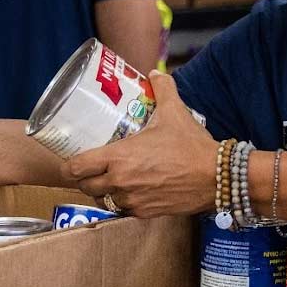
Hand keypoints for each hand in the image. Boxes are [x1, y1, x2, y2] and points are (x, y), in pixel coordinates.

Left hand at [61, 71, 216, 217]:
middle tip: (93, 168)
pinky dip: (124, 203)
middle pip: (85, 187)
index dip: (71, 165)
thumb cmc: (191, 146)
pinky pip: (124, 210)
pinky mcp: (145, 213)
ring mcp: (132, 200)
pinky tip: (133, 191)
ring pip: (104, 201)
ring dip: (104, 192)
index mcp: (119, 158)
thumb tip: (154, 73)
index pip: (76, 168)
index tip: (74, 159)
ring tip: (112, 179)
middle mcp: (120, 182)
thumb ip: (162, 89)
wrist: (216, 176)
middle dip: (86, 179)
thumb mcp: (175, 111)